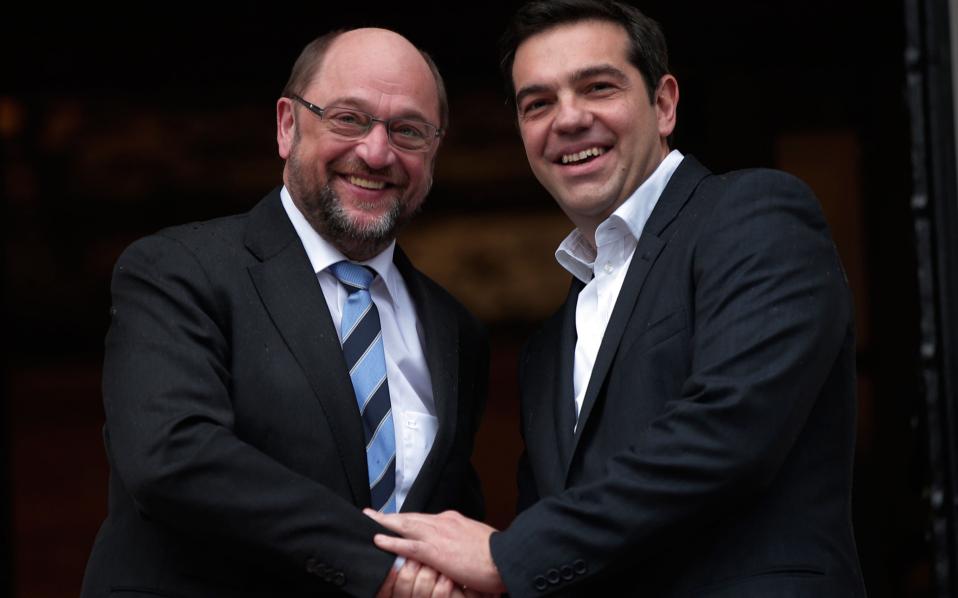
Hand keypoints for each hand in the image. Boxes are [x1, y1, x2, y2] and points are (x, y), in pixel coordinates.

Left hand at [365, 509, 506, 594]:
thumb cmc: (497, 553)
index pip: (424, 518)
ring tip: (369, 520)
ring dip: (384, 523)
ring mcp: (437, 535)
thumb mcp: (478, 540)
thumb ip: (463, 539)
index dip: (408, 519)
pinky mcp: (435, 551)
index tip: (397, 518)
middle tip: (371, 513)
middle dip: (390, 516)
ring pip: (404, 526)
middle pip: (410, 517)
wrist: (505, 558)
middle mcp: (443, 522)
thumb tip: (457, 545)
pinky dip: (390, 541)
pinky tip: (377, 539)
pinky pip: (407, 545)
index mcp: (453, 520)